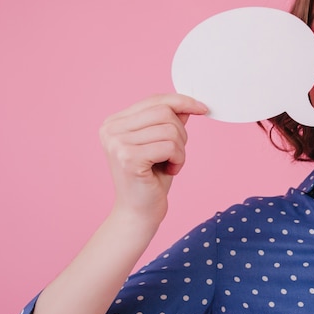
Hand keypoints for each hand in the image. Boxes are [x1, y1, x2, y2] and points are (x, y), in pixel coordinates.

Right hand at [99, 94, 207, 228]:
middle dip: (181, 133)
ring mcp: (117, 143)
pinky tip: (170, 171)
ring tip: (171, 164)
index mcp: (115, 122)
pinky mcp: (128, 158)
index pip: (153, 100)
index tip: (202, 108)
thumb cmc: (151, 179)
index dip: (181, 101)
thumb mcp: (161, 144)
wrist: (139, 213)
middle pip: (163, 112)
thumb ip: (169, 121)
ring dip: (180, 150)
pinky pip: (169, 146)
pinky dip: (179, 159)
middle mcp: (110, 129)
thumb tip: (186, 103)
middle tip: (176, 154)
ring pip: (170, 129)